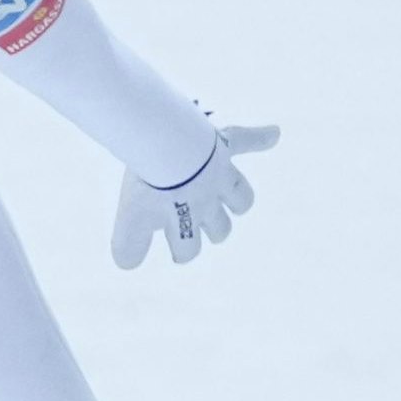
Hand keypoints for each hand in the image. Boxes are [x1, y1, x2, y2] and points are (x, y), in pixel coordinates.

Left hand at [112, 119, 276, 267]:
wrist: (168, 140)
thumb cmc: (148, 179)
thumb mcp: (131, 217)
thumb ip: (129, 246)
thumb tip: (127, 267)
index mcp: (186, 218)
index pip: (189, 249)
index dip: (180, 250)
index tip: (171, 244)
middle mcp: (208, 200)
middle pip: (221, 228)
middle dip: (211, 228)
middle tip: (190, 213)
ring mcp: (220, 173)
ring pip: (241, 198)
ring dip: (236, 200)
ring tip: (224, 193)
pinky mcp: (224, 142)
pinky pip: (247, 139)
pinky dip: (261, 137)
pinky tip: (273, 134)